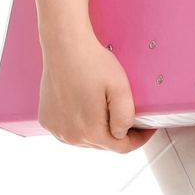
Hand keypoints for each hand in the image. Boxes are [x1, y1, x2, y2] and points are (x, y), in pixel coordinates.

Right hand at [37, 30, 154, 153]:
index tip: (147, 128)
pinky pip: (69, 130)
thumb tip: (121, 135)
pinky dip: (80, 124)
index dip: (138, 139)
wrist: (65, 46)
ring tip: (105, 110)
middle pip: (103, 144)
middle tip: (130, 116)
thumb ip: (125, 118)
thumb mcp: (120, 89)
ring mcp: (56, 129)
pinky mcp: (47, 120)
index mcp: (90, 131)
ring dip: (98, 130)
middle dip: (118, 133)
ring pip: (86, 139)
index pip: (121, 148)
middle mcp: (70, 136)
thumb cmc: (92, 63)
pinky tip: (85, 108)